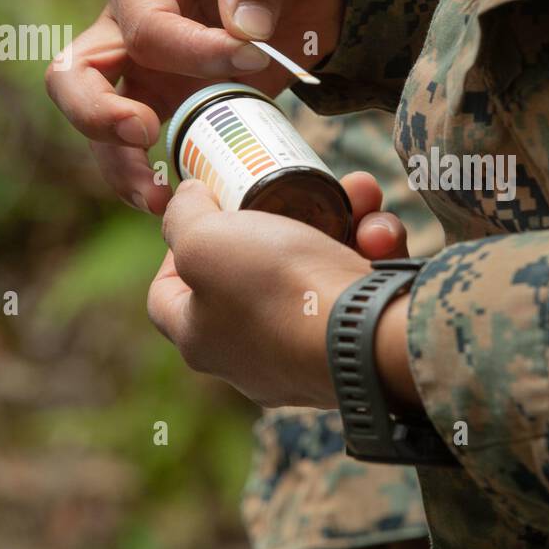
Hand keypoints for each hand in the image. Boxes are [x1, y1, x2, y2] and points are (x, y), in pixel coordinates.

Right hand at [44, 0, 347, 213]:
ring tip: (158, 200)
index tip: (249, 56)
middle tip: (143, 134)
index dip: (191, 51)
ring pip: (106, 126)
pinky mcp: (188, 103)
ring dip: (122, 165)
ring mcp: (155, 70)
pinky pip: (160, 147)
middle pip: (77, 78)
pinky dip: (166, 175)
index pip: (144, 26)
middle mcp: (132, 23)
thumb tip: (244, 32)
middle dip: (97, 114)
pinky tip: (190, 201)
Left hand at [147, 172, 419, 409]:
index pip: (166, 294)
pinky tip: (382, 239)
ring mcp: (305, 357)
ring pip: (315, 276)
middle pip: (251, 275)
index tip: (205, 212)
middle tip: (296, 191)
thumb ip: (183, 216)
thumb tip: (186, 200)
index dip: (175, 248)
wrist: (367, 337)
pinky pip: (357, 294)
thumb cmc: (277, 289)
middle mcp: (250, 357)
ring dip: (340, 228)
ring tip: (356, 200)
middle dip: (282, 219)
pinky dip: (371, 259)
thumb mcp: (205, 240)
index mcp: (202, 339)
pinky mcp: (355, 352)